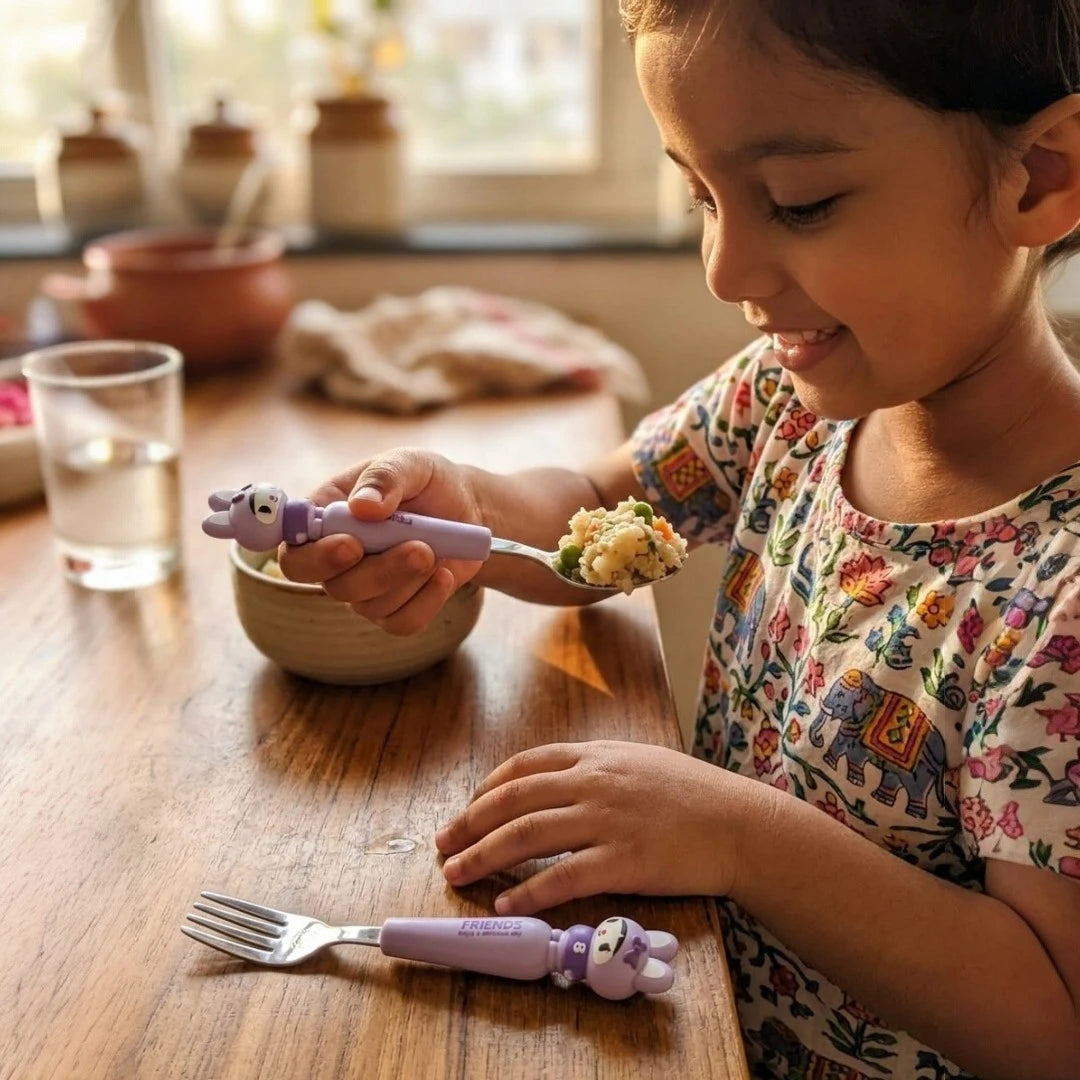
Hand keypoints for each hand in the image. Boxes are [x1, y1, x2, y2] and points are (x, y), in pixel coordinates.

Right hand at [278, 448, 483, 634]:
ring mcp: (366, 587)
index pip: (295, 555)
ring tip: (437, 550)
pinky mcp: (396, 607)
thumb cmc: (427, 481)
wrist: (466, 507)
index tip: (352, 545)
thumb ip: (384, 478)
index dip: (315, 558)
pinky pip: (402, 622)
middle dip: (380, 571)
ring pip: (372, 606)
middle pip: (336, 587)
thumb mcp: (409, 463)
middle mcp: (337, 558)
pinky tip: (445, 575)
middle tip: (420, 548)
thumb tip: (362, 507)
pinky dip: (427, 601)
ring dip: (409, 580)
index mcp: (325, 519)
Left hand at [434, 740, 744, 913]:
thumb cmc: (696, 794)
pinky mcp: (622, 861)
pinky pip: (562, 878)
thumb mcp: (642, 762)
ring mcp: (607, 820)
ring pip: (527, 835)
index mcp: (597, 755)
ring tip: (455, 874)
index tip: (468, 807)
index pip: (525, 766)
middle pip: (514, 800)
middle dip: (470, 822)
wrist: (742, 823)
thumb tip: (561, 781)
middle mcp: (594, 782)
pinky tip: (505, 904)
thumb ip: (599, 767)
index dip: (488, 788)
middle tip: (444, 844)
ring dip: (483, 856)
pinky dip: (527, 892)